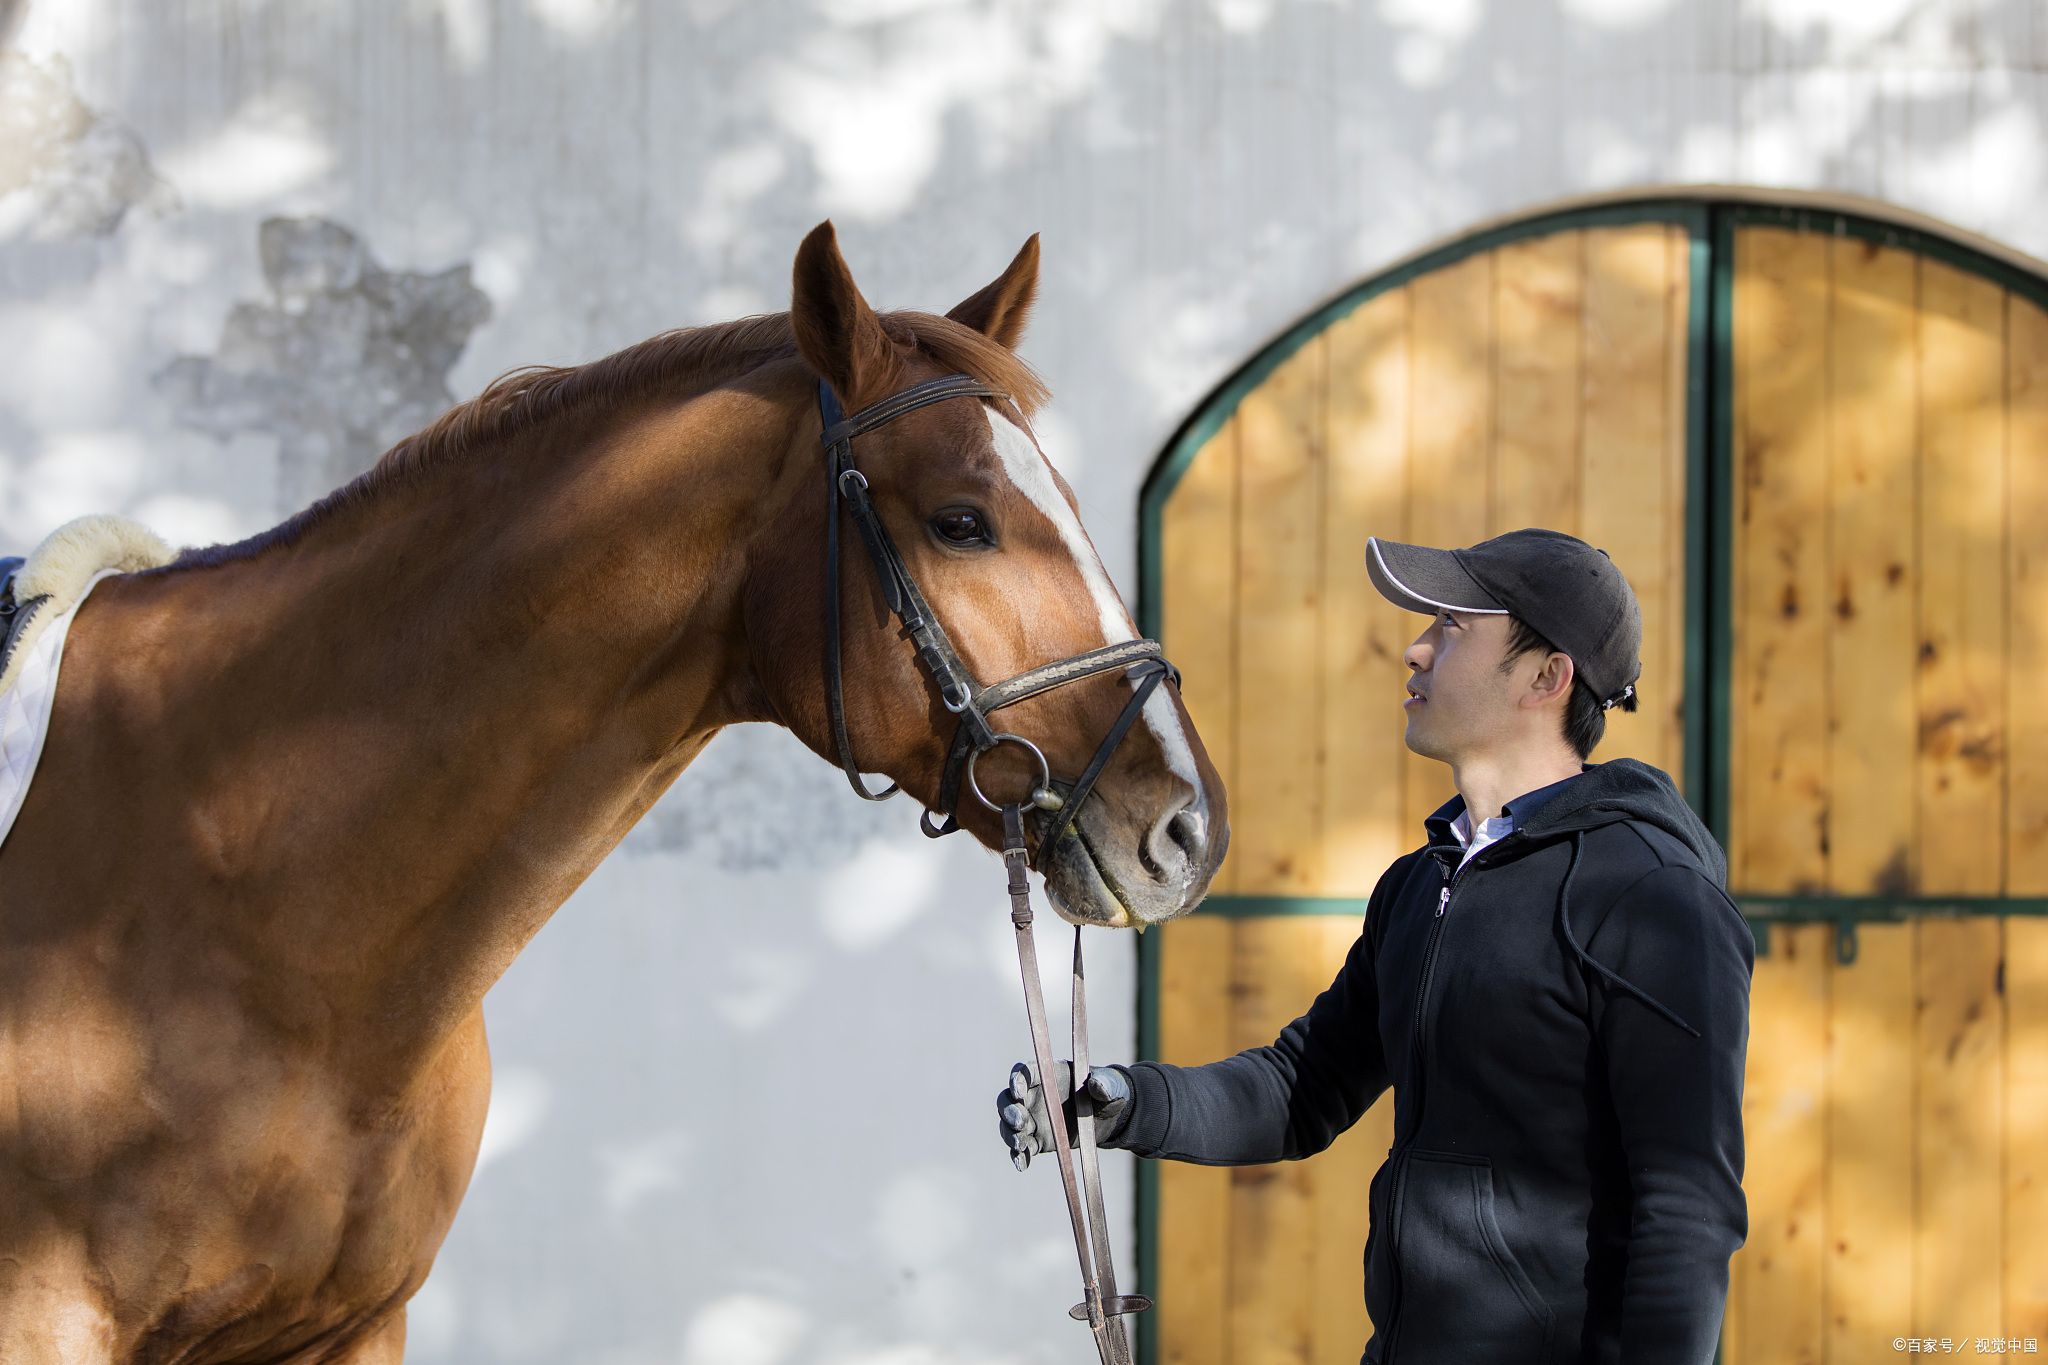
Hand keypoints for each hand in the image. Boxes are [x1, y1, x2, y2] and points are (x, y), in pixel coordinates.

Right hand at [996, 1060, 1130, 1169]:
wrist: (1109, 1117)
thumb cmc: (1109, 1092)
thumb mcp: (1112, 1085)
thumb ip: (1105, 1084)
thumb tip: (1097, 1085)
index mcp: (1049, 1075)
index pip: (1025, 1073)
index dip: (1016, 1080)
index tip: (1018, 1092)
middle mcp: (1035, 1096)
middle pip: (1009, 1099)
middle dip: (1009, 1110)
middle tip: (1020, 1122)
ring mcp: (1034, 1119)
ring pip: (1010, 1125)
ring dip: (1010, 1134)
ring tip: (1020, 1144)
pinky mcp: (1039, 1140)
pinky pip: (1023, 1148)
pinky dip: (1019, 1156)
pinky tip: (1022, 1164)